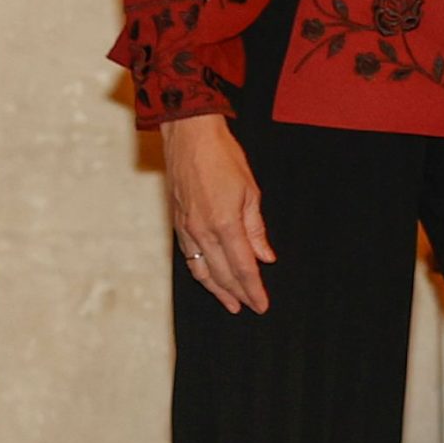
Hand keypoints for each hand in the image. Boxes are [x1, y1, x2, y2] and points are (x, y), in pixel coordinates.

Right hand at [162, 114, 274, 313]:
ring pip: (202, 270)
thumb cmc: (223, 156)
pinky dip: (200, 272)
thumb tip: (266, 257)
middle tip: (250, 307)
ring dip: (217, 289)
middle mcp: (202, 231)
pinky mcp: (177, 222)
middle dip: (238, 294)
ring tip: (230, 303)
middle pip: (222, 274)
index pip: (243, 267)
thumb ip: (256, 229)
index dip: (253, 289)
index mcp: (225, 224)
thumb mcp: (250, 191)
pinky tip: (208, 278)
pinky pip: (189, 256)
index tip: (262, 305)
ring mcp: (186, 228)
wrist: (189, 135)